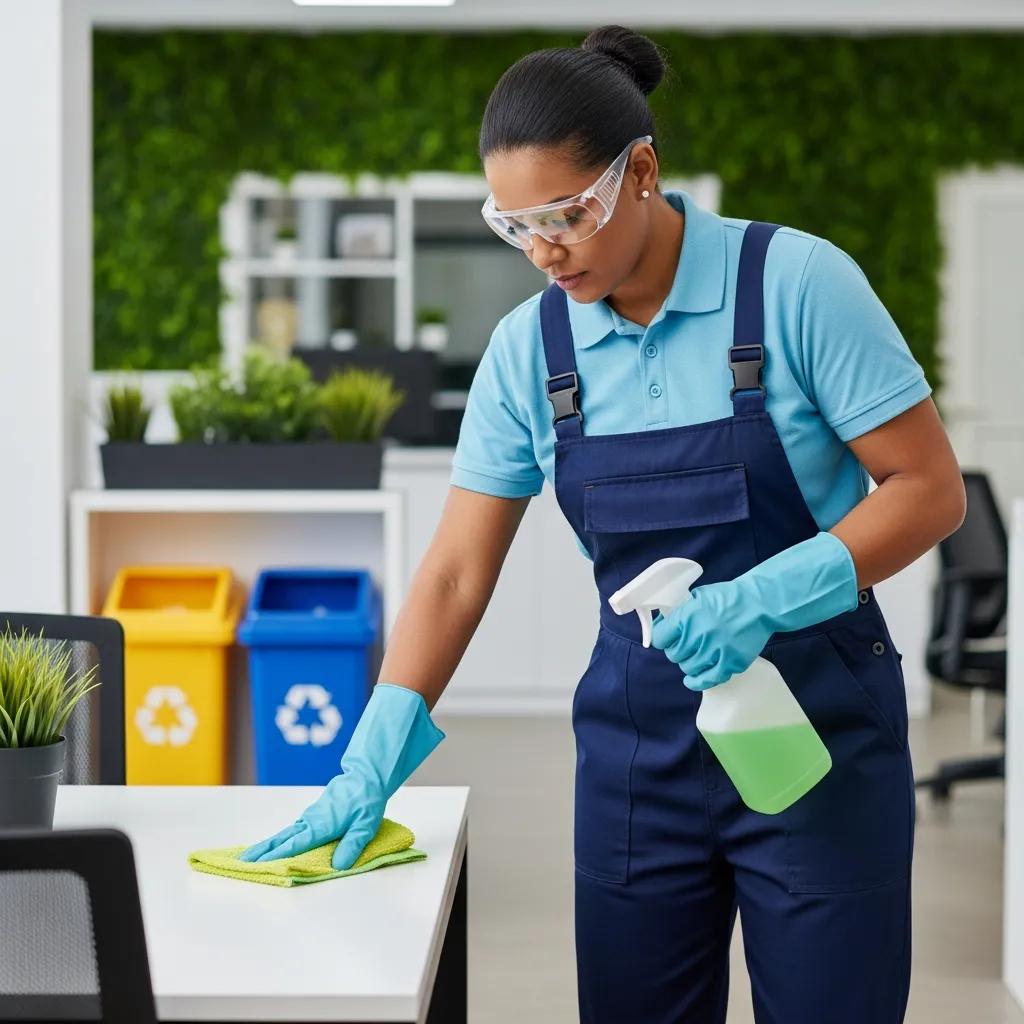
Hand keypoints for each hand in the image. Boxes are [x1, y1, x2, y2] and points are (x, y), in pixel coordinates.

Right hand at [238, 683, 444, 870]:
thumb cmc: (367, 800)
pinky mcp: (314, 815)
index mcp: (322, 825)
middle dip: (262, 851)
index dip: (276, 857)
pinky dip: (280, 838)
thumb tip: (338, 865)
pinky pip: (293, 830)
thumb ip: (353, 845)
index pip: (295, 845)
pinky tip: (276, 845)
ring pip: (285, 834)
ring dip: (268, 845)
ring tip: (250, 857)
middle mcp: (311, 821)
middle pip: (282, 839)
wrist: (366, 776)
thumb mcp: (366, 825)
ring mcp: (311, 817)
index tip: (257, 866)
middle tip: (241, 862)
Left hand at [651, 578, 769, 689]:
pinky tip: (693, 679)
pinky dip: (697, 681)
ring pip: (688, 668)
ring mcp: (714, 650)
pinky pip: (707, 680)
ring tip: (696, 655)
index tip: (666, 639)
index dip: (662, 638)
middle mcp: (698, 635)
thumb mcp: (697, 597)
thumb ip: (680, 612)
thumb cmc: (729, 597)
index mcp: (687, 617)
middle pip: (674, 655)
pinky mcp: (730, 662)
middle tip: (685, 645)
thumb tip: (664, 624)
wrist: (760, 604)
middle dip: (676, 650)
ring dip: (689, 662)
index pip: (660, 637)